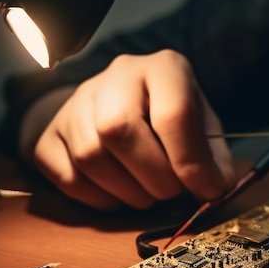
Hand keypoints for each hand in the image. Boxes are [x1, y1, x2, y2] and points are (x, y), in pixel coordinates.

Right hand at [21, 50, 235, 209]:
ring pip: (91, 156)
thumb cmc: (170, 118)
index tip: (207, 190)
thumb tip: (219, 186)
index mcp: (163, 68)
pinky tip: (121, 193)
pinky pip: (68, 177)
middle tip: (172, 192)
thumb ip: (214, 157)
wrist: (118, 105)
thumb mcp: (203, 127)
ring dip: (129, 192)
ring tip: (149, 193)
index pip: (173, 113)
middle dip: (155, 177)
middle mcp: (116, 77)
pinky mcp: (50, 135)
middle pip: (121, 131)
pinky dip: (101, 199)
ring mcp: (76, 103)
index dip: (191, 161)